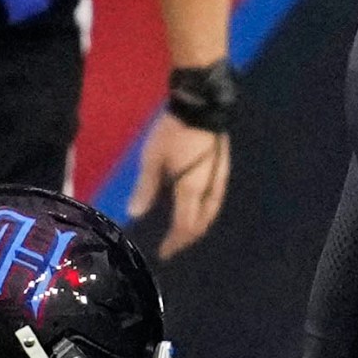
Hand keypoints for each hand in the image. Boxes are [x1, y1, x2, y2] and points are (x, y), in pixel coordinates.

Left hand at [128, 115, 229, 259]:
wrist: (201, 105)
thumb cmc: (173, 131)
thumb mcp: (152, 159)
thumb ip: (146, 188)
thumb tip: (135, 214)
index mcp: (191, 189)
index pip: (184, 226)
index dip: (174, 242)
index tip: (163, 252)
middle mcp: (209, 189)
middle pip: (201, 223)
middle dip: (187, 238)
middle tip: (173, 246)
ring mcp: (219, 179)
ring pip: (211, 213)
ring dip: (197, 226)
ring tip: (183, 232)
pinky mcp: (222, 169)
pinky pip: (214, 201)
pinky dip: (203, 213)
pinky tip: (194, 209)